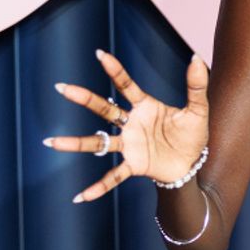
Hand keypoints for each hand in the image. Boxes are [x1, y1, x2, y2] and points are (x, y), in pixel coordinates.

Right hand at [45, 49, 210, 202]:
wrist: (193, 164)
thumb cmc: (192, 134)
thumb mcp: (198, 109)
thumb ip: (196, 85)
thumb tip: (196, 58)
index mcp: (145, 106)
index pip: (126, 85)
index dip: (114, 70)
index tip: (100, 54)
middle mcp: (132, 124)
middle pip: (104, 109)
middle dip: (84, 98)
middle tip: (62, 87)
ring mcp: (130, 145)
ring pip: (99, 143)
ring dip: (77, 143)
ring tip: (51, 142)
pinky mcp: (134, 165)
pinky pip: (114, 176)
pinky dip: (99, 186)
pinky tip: (82, 196)